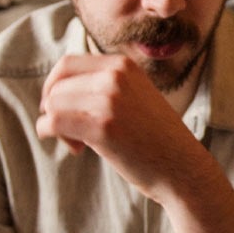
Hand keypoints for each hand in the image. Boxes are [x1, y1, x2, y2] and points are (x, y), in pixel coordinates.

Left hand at [34, 53, 212, 200]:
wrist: (183, 168)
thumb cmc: (155, 138)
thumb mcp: (135, 96)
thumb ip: (104, 85)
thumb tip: (54, 90)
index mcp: (122, 65)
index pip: (67, 64)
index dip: (53, 86)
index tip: (57, 108)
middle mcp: (115, 76)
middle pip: (57, 85)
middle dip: (54, 110)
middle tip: (72, 133)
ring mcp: (109, 100)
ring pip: (52, 104)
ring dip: (56, 125)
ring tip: (79, 144)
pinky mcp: (102, 127)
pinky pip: (53, 122)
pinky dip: (50, 134)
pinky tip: (75, 148)